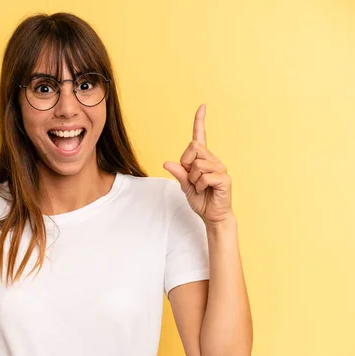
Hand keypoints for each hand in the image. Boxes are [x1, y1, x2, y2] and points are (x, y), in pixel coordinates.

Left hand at [163, 104, 233, 225]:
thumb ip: (178, 173)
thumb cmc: (200, 199)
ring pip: (197, 164)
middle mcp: (213, 159)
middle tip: (192, 179)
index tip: (202, 106)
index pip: (200, 136)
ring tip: (200, 187)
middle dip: (186, 164)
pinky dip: (200, 186)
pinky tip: (206, 191)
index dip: (200, 121)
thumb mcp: (184, 185)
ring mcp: (220, 167)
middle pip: (193, 148)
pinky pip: (204, 177)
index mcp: (202, 158)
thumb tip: (166, 163)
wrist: (212, 215)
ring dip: (193, 179)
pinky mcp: (224, 178)